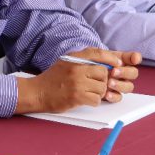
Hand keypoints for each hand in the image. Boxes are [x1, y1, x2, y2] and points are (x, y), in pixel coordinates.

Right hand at [17, 48, 140, 112]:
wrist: (37, 92)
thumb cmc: (52, 78)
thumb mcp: (66, 62)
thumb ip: (82, 60)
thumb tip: (105, 62)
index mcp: (74, 58)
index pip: (98, 53)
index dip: (111, 58)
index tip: (118, 64)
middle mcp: (76, 68)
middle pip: (103, 73)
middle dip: (103, 81)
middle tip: (97, 85)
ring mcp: (76, 82)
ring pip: (102, 87)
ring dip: (99, 93)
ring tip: (89, 93)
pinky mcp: (76, 96)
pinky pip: (96, 99)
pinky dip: (94, 101)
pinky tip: (86, 100)